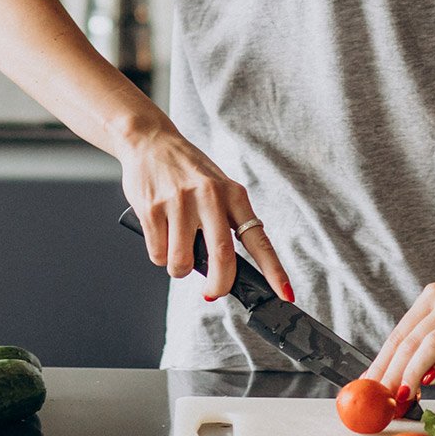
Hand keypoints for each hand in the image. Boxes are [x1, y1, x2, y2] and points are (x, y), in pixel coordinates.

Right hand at [118, 128, 291, 302]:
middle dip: (219, 285)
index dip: (273, 271)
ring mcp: (179, 203)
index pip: (258, 240)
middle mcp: (210, 197)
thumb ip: (225, 222)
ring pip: (182, 263)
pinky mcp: (153, 209)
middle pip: (222, 257)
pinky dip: (160, 256)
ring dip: (179, 268)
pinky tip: (161, 236)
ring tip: (177, 249)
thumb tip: (224, 269)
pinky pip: (158, 254)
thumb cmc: (187, 170)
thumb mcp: (217, 188)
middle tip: (213, 293)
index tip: (284, 294)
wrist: (150, 141)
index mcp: (233, 194)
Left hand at [364, 268, 434, 394]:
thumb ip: (430, 332)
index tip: (369, 385)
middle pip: (410, 341)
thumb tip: (402, 370)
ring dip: (412, 372)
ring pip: (432, 344)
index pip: (399, 334)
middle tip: (381, 397)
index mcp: (433, 296)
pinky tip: (430, 380)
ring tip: (402, 394)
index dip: (381, 362)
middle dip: (391, 373)